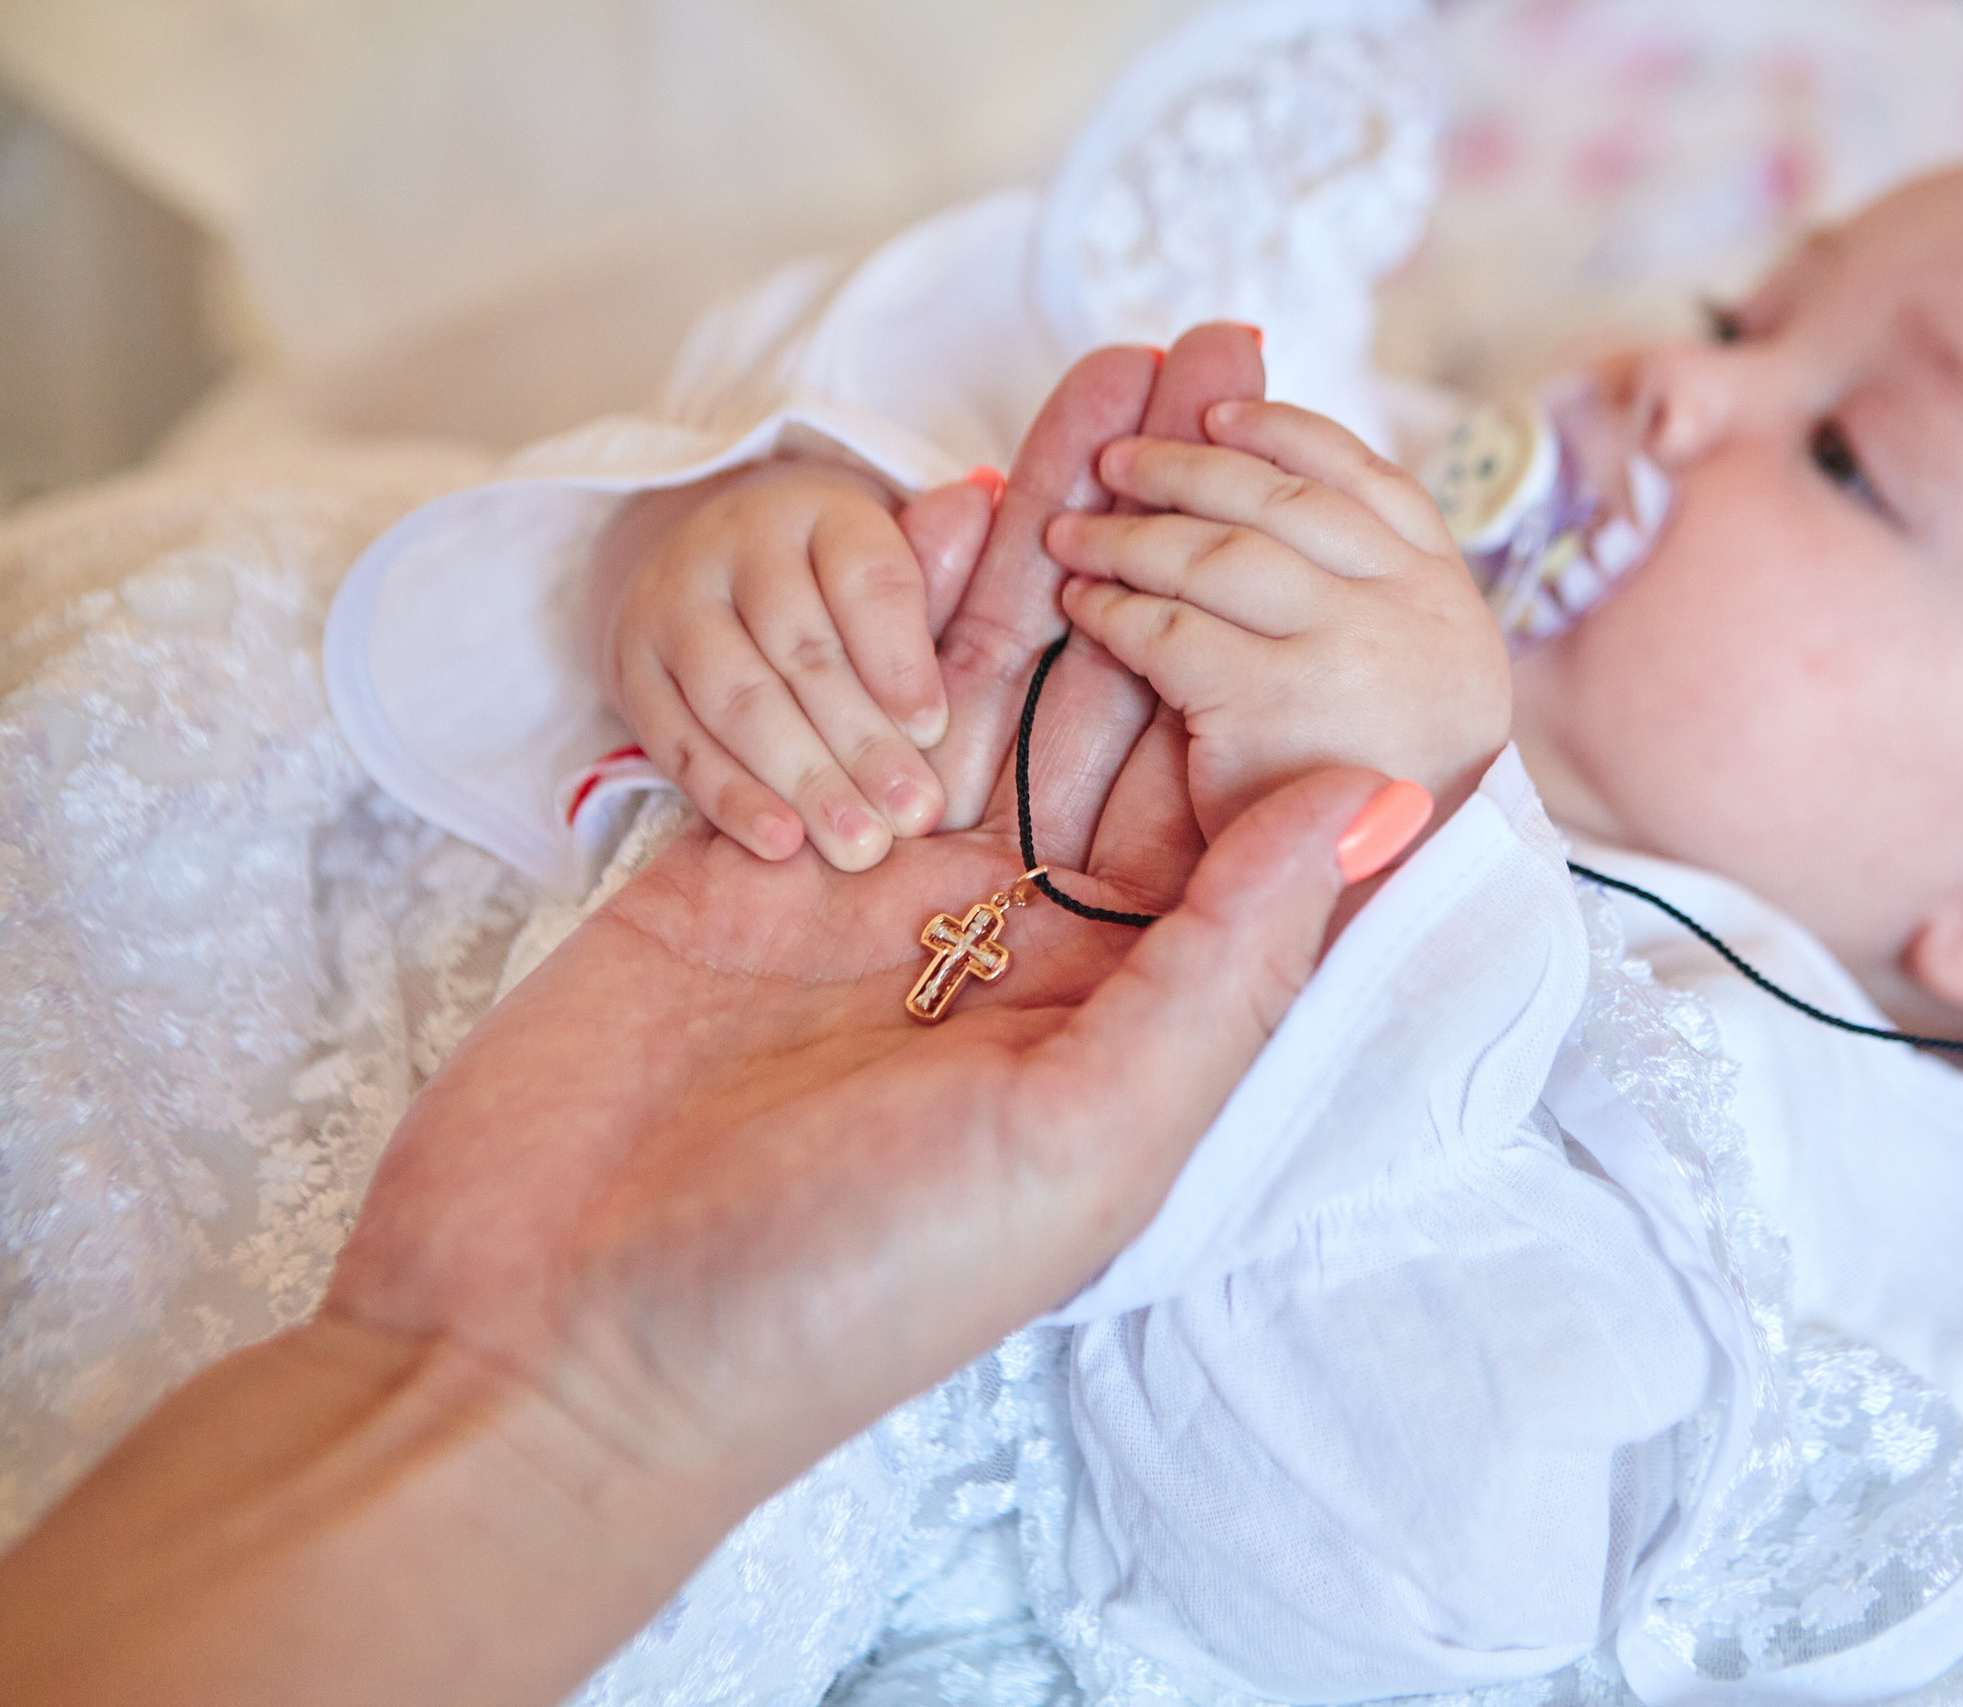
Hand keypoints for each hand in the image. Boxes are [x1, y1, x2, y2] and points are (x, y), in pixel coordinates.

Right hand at [0, 329, 1398, 1706]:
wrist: (552, 1347)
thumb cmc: (837, 1289)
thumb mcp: (1080, 1143)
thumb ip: (1225, 967)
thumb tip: (1369, 802)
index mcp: (1124, 1017)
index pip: (1236, 803)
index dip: (1284, 648)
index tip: (1337, 502)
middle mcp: (1020, 944)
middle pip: (1127, 708)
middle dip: (1182, 545)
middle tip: (1231, 369)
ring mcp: (882, 890)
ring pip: (993, 678)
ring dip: (1058, 532)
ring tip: (1122, 377)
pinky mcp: (750, 859)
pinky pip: (847, 697)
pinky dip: (901, 596)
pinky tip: (967, 485)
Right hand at [595, 457, 1001, 870]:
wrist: (706, 570)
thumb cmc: (832, 584)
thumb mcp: (888, 555)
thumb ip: (936, 558)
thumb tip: (981, 505)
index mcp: (818, 511)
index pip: (862, 576)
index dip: (899, 656)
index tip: (934, 730)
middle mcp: (734, 547)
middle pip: (801, 649)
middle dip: (862, 741)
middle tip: (913, 814)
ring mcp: (673, 607)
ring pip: (736, 698)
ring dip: (801, 778)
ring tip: (858, 844)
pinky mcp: (634, 671)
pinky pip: (679, 741)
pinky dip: (731, 797)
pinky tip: (781, 843)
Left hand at [1047, 397, 1511, 838]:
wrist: (1410, 917)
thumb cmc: (1389, 816)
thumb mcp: (1421, 695)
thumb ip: (1370, 607)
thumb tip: (1282, 503)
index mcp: (1449, 599)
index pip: (1370, 482)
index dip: (1290, 435)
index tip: (1224, 412)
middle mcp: (1413, 611)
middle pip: (1286, 500)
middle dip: (1192, 461)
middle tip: (1121, 449)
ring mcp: (1349, 651)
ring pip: (1224, 552)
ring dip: (1139, 527)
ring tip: (1078, 523)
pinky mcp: (1276, 704)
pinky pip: (1173, 630)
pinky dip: (1119, 609)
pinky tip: (1084, 604)